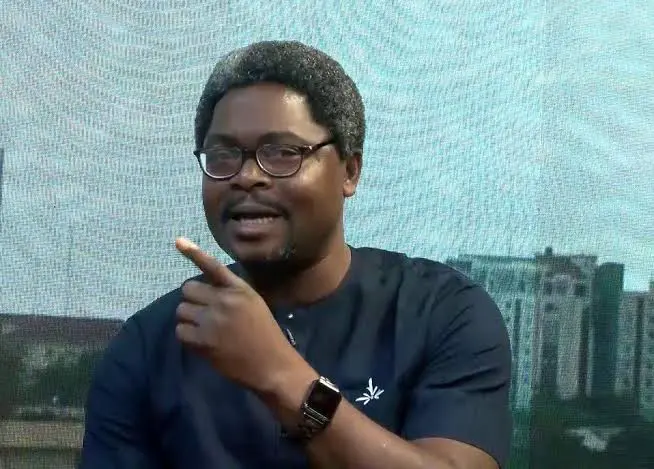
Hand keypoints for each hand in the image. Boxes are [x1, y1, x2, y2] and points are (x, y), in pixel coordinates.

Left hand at [174, 237, 312, 394]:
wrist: (272, 365)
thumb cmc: (265, 335)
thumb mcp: (253, 304)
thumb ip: (231, 293)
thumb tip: (204, 289)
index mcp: (239, 289)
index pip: (213, 266)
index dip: (193, 252)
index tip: (178, 241)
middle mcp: (224, 300)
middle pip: (188, 289)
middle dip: (192, 300)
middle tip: (203, 313)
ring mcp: (212, 320)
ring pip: (181, 310)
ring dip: (188, 319)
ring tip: (203, 329)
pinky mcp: (203, 341)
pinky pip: (181, 330)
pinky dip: (187, 336)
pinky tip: (201, 342)